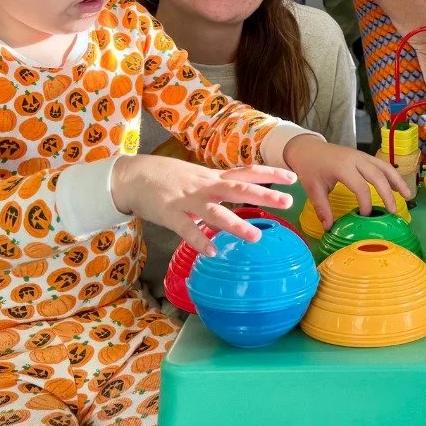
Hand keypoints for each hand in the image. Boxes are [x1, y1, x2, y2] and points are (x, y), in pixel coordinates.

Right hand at [111, 155, 295, 256]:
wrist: (133, 175)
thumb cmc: (167, 177)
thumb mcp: (197, 177)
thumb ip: (218, 186)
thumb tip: (242, 194)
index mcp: (213, 178)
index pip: (246, 172)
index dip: (270, 175)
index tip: (293, 178)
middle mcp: (205, 187)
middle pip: (239, 189)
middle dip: (265, 196)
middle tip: (289, 202)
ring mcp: (188, 200)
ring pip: (216, 212)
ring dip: (236, 224)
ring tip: (256, 237)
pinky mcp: (170, 214)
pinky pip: (187, 229)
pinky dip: (199, 240)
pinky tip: (211, 252)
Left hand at [282, 134, 409, 231]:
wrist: (307, 147)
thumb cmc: (310, 168)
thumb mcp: (313, 189)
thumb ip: (322, 208)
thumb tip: (329, 228)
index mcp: (342, 167)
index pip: (360, 187)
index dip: (366, 203)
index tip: (365, 216)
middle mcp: (356, 159)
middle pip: (378, 176)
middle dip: (388, 194)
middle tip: (393, 211)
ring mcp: (361, 155)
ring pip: (384, 167)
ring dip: (397, 180)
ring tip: (408, 195)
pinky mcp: (364, 156)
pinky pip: (381, 164)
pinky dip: (391, 175)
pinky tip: (398, 186)